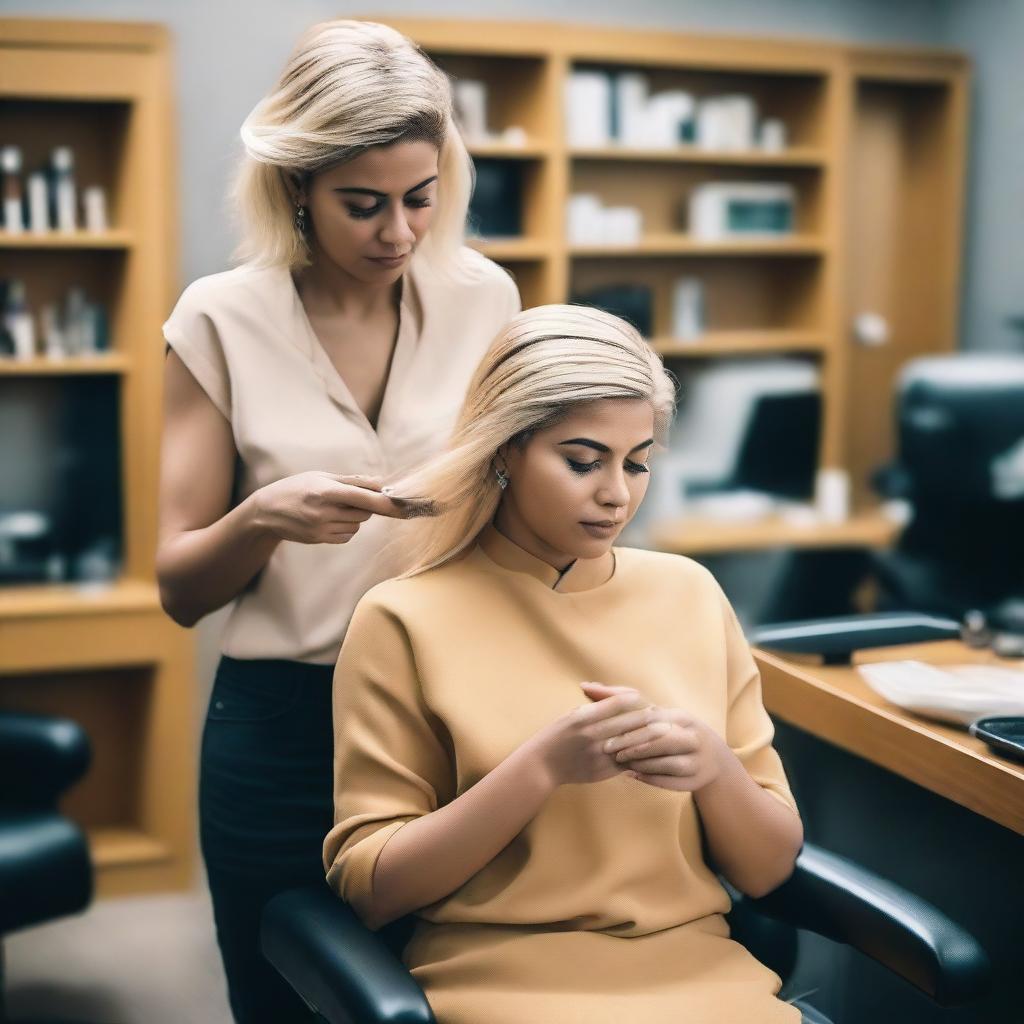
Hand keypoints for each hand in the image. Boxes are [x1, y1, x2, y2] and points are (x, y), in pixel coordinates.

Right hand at [251, 471, 406, 544]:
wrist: (265, 512)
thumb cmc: (297, 487)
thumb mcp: (320, 476)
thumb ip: (352, 481)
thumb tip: (381, 483)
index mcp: (326, 491)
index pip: (365, 498)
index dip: (388, 503)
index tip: (407, 507)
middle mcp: (324, 512)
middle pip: (365, 512)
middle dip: (366, 505)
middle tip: (348, 496)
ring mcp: (321, 529)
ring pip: (357, 525)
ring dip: (354, 516)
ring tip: (331, 507)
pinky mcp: (320, 540)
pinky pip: (347, 536)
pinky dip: (345, 528)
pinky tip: (327, 519)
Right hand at [530, 685, 657, 787]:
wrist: (542, 765)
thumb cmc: (556, 736)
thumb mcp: (570, 716)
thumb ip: (593, 708)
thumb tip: (618, 700)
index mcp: (584, 717)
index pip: (616, 704)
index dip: (634, 701)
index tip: (645, 699)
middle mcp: (592, 734)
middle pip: (628, 723)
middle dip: (648, 718)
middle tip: (664, 714)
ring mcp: (598, 754)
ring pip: (631, 744)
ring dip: (649, 737)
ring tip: (664, 732)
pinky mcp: (602, 770)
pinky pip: (626, 762)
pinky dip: (639, 757)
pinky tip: (652, 754)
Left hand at [596, 692, 727, 792]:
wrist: (712, 758)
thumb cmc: (670, 728)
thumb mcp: (654, 712)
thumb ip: (621, 698)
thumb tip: (587, 686)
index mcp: (681, 717)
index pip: (652, 718)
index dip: (627, 725)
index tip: (604, 730)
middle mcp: (692, 736)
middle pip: (661, 739)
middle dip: (632, 745)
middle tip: (608, 750)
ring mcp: (697, 759)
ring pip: (667, 762)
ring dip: (641, 762)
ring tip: (620, 762)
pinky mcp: (696, 779)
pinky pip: (672, 780)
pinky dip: (651, 778)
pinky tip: (633, 775)